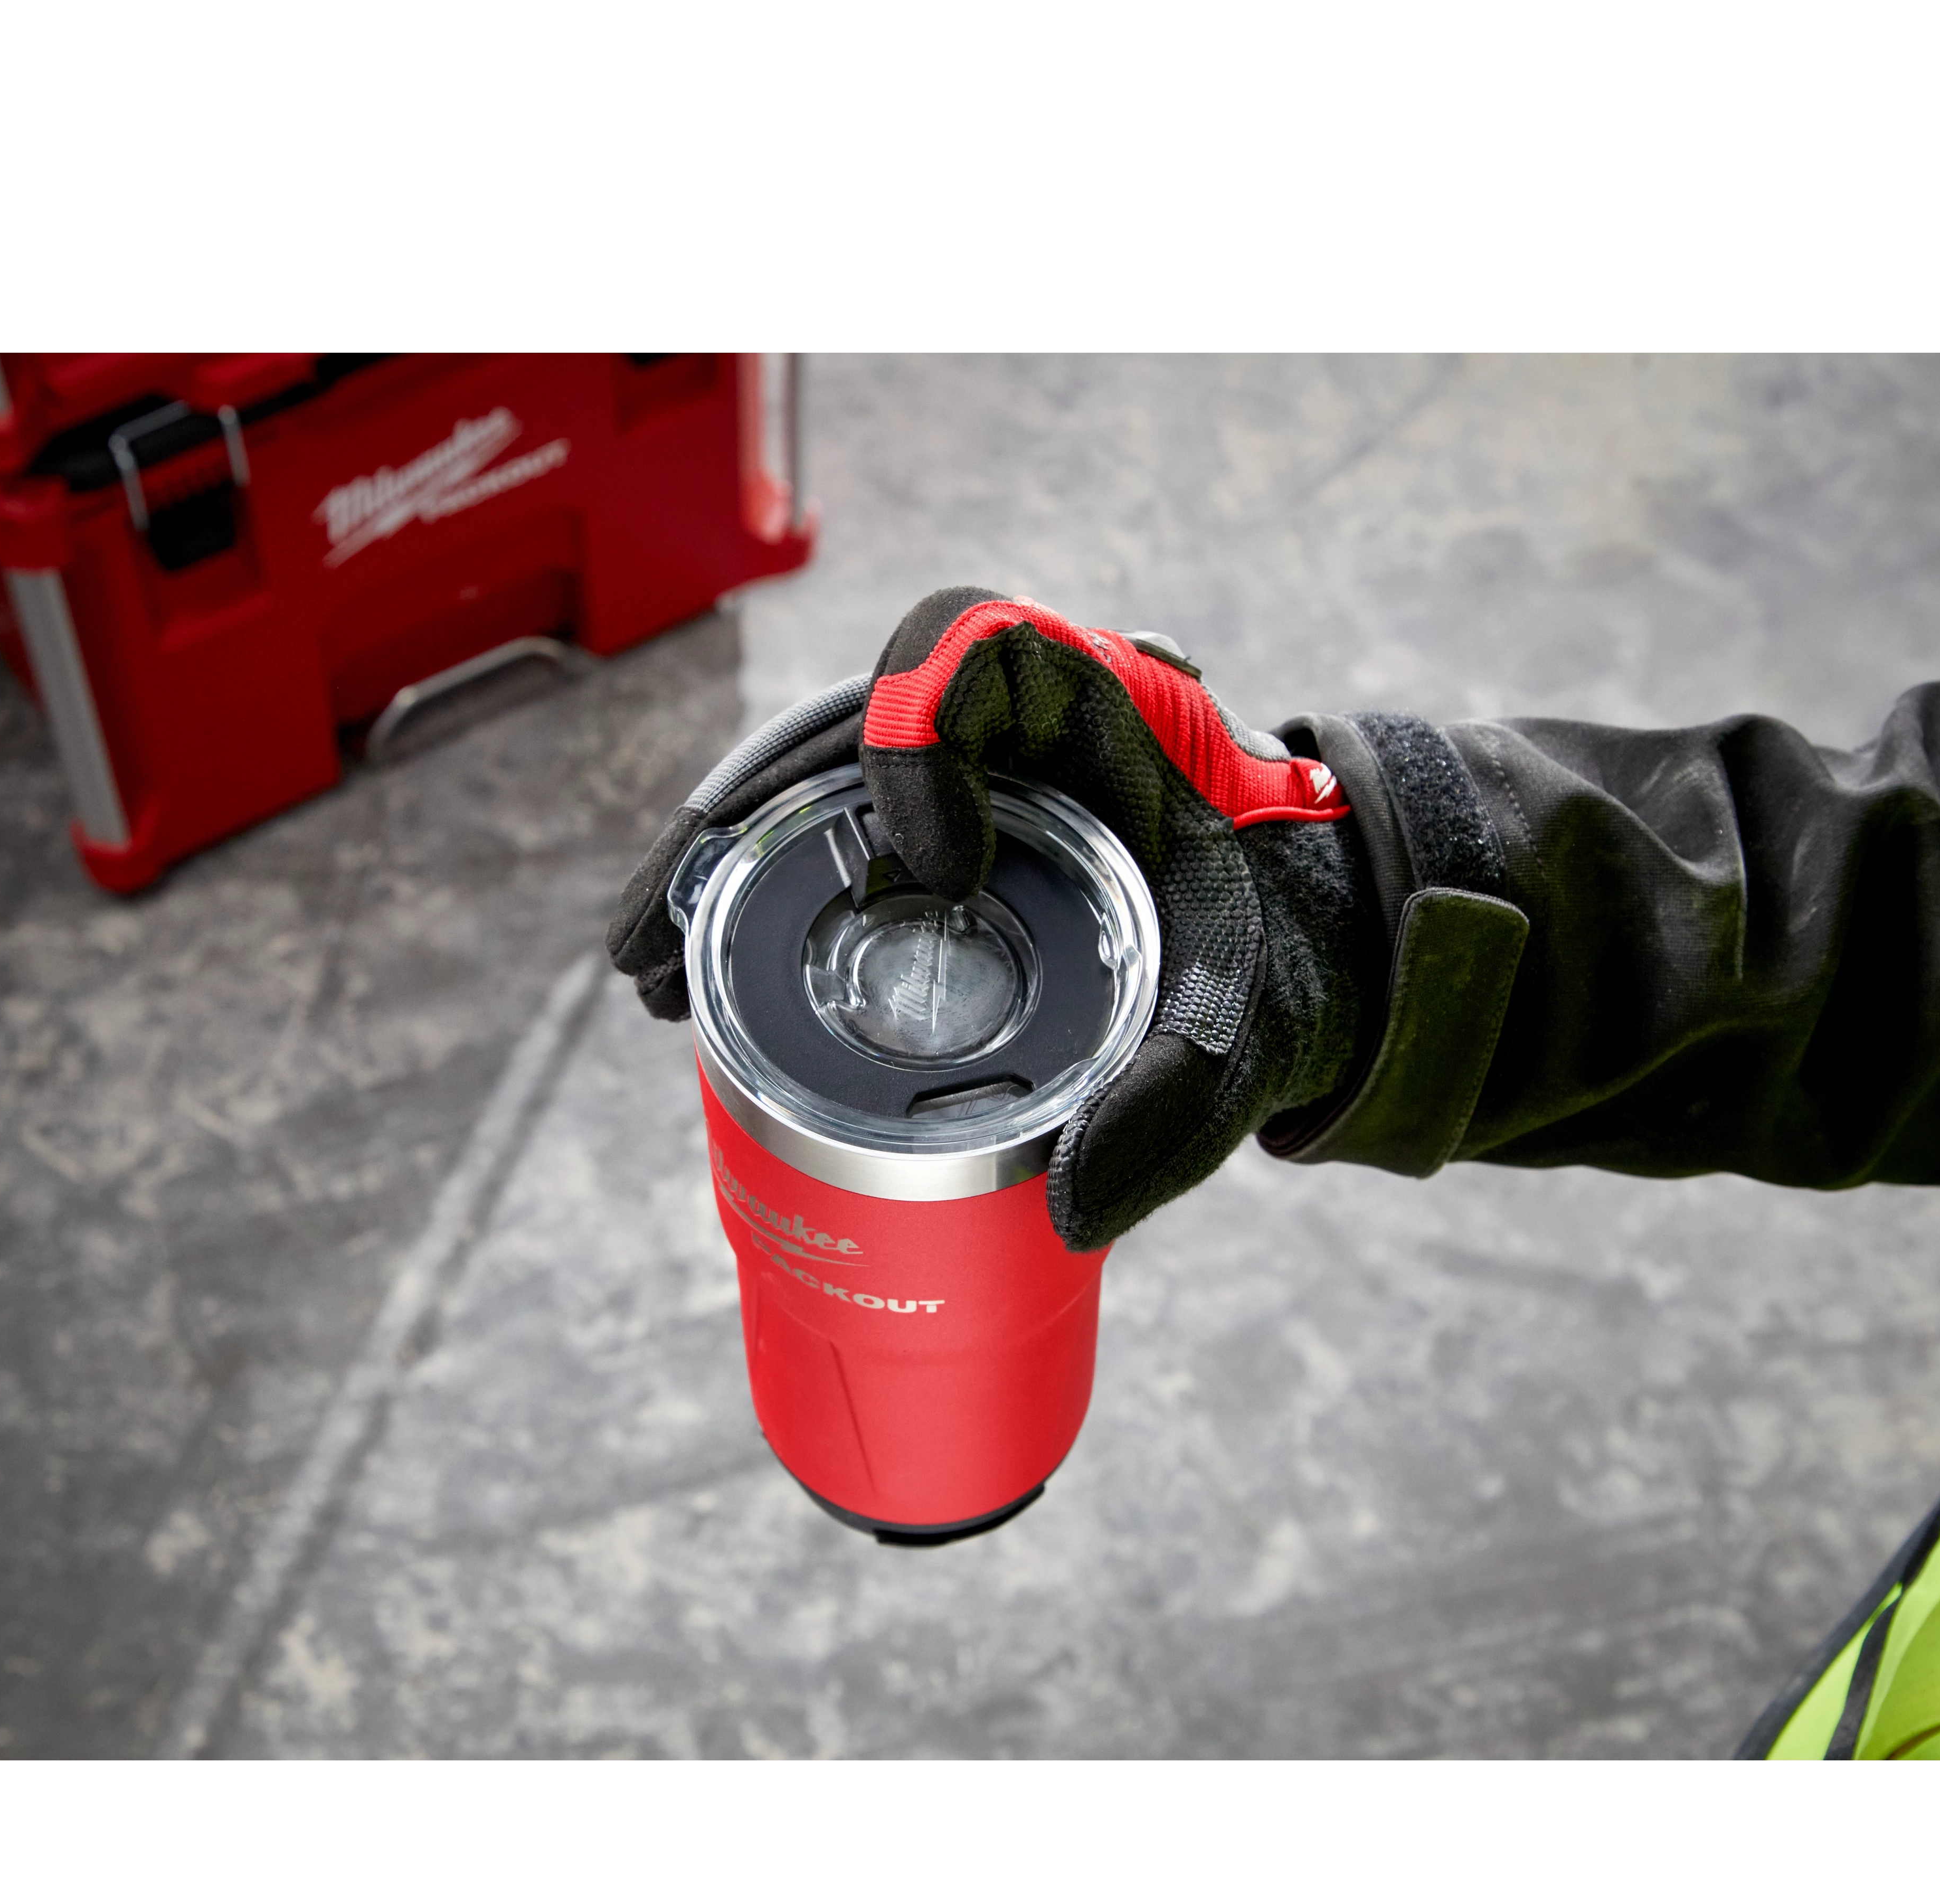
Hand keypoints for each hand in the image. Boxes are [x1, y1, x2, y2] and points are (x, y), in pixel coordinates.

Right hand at [609, 587, 1374, 1247]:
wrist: (1288, 942)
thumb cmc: (1266, 958)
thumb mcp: (1244, 1023)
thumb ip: (1181, 1105)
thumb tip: (1073, 1211)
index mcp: (1097, 706)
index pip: (970, 656)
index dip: (920, 744)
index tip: (943, 879)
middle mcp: (1002, 718)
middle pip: (833, 725)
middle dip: (731, 835)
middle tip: (663, 957)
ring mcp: (952, 770)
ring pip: (797, 780)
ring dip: (711, 870)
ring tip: (650, 979)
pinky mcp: (924, 825)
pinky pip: (810, 832)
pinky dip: (740, 895)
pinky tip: (688, 979)